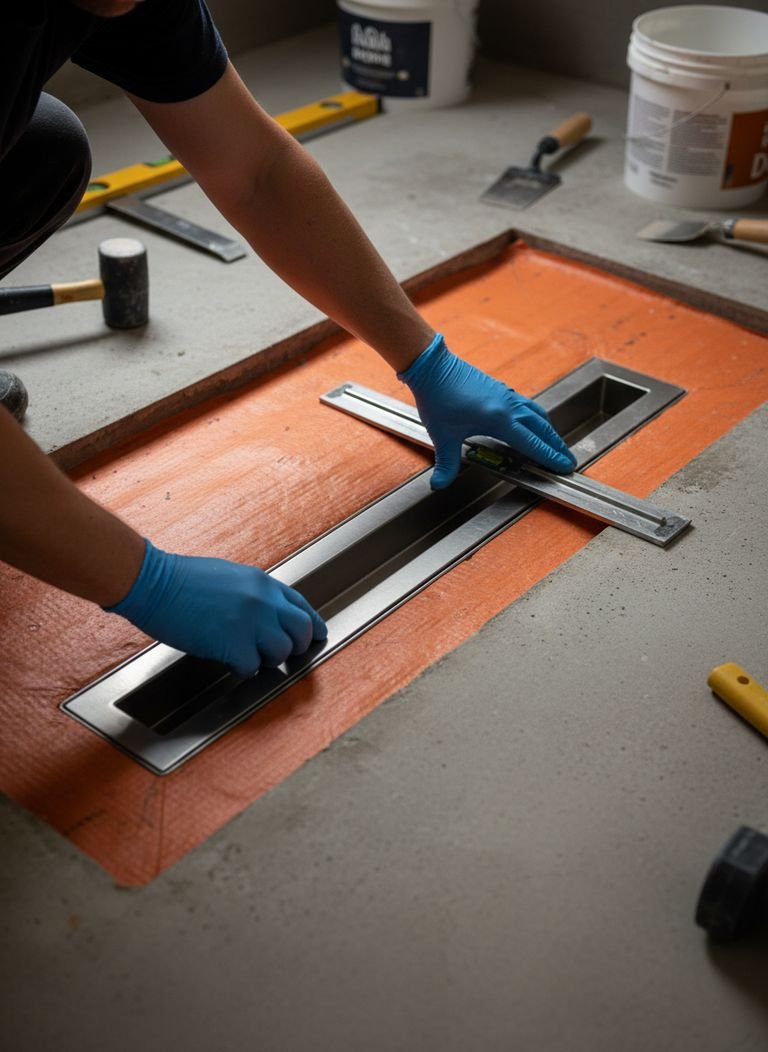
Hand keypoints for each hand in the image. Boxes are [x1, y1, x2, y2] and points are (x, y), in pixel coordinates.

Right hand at [105, 539, 326, 676]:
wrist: (153, 582)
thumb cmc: (181, 579)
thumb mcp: (229, 576)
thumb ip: (253, 593)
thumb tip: (267, 613)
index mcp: (262, 582)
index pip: (301, 605)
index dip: (312, 624)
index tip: (317, 635)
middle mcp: (263, 600)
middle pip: (302, 630)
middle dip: (297, 646)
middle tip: (283, 655)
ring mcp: (250, 621)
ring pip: (282, 651)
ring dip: (268, 659)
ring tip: (249, 656)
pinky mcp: (233, 642)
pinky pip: (253, 667)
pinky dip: (243, 669)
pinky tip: (230, 661)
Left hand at [398, 334, 575, 488]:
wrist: (433, 366)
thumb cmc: (438, 397)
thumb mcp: (442, 437)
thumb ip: (446, 464)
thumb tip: (439, 484)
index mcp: (499, 419)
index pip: (532, 444)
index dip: (549, 457)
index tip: (564, 466)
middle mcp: (508, 406)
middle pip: (542, 428)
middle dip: (557, 446)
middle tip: (568, 459)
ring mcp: (506, 395)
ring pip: (537, 414)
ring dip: (549, 430)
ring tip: (555, 443)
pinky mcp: (501, 389)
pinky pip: (527, 405)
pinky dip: (537, 417)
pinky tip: (532, 422)